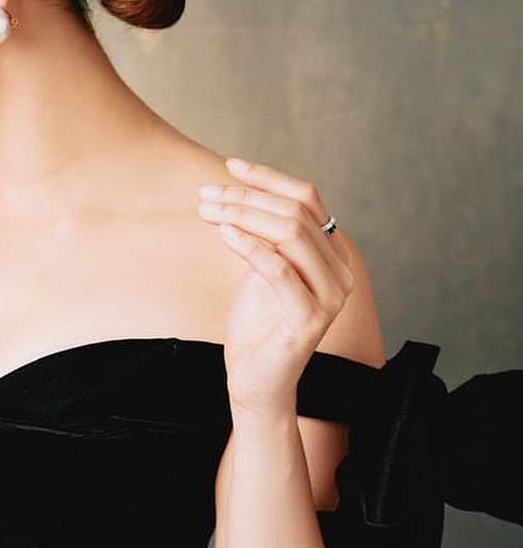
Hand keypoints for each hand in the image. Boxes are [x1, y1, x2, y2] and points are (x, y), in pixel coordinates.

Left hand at [197, 157, 354, 421]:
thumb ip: (265, 237)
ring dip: (243, 216)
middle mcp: (340, 272)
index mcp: (332, 255)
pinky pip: (279, 271)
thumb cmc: (256, 327)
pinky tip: (224, 233)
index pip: (307, 200)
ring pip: (290, 235)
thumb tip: (240, 193)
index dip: (269, 179)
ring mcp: (330, 296)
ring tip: (208, 211)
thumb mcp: (261, 271)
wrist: (257, 382)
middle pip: (295, 214)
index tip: (231, 166)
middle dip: (247, 198)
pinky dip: (249, 246)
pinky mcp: (309, 319)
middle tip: (206, 196)